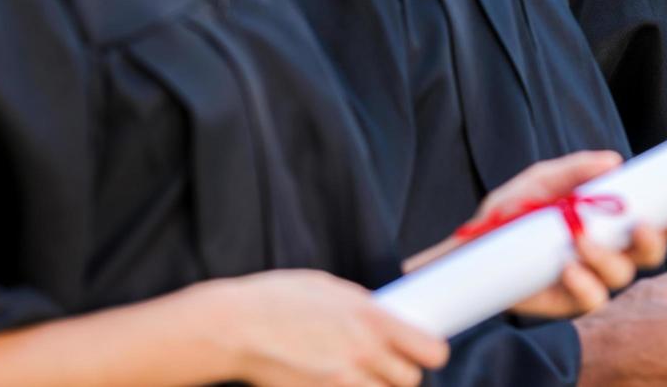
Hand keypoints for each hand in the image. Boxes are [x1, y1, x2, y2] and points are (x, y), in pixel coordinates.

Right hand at [207, 270, 446, 386]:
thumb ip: (362, 307)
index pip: (430, 350)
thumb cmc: (278, 299)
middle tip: (388, 363)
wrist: (235, 327)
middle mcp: (363, 352)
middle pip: (410, 380)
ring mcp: (342, 382)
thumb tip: (384, 317)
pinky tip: (338, 382)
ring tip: (361, 373)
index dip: (431, 353)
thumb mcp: (329, 289)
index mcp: (371, 318)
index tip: (424, 350)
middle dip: (403, 373)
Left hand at [410, 151, 666, 320]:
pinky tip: (568, 269)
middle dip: (655, 239)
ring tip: (579, 242)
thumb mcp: (539, 182)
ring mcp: (591, 277)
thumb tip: (613, 161)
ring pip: (622, 273)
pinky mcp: (570, 300)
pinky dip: (584, 283)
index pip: (658, 219)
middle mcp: (607, 249)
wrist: (470, 250)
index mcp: (608, 220)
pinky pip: (591, 297)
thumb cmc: (508, 215)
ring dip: (607, 256)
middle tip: (643, 225)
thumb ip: (573, 171)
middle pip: (650, 250)